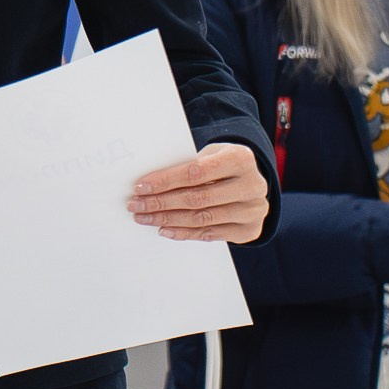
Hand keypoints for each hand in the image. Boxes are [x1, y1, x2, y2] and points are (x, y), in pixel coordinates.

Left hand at [130, 142, 269, 242]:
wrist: (251, 181)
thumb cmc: (222, 164)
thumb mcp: (210, 154)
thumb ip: (186, 166)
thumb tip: (148, 184)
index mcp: (241, 159)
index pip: (195, 172)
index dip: (165, 181)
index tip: (140, 187)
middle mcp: (252, 186)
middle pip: (197, 198)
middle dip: (161, 202)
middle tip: (136, 205)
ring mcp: (252, 211)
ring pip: (201, 218)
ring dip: (167, 219)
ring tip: (145, 217)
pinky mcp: (249, 231)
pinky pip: (209, 234)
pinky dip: (183, 233)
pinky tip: (164, 229)